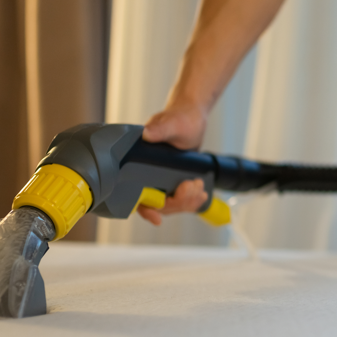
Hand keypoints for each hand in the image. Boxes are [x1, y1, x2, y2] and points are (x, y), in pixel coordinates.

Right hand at [136, 100, 210, 224]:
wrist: (192, 118)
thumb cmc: (179, 118)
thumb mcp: (171, 123)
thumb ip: (160, 128)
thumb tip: (147, 133)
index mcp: (137, 163)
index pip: (136, 195)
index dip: (145, 209)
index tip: (156, 218)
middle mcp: (147, 175)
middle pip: (159, 204)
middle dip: (178, 201)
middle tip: (192, 185)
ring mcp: (161, 180)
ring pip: (171, 204)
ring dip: (188, 201)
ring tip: (199, 186)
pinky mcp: (173, 181)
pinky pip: (180, 199)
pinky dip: (191, 200)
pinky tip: (201, 195)